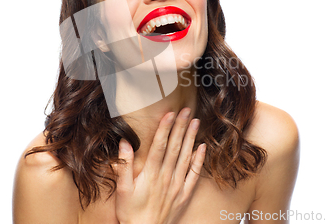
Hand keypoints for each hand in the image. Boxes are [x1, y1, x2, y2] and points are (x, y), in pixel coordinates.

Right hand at [114, 107, 205, 223]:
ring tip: (196, 122)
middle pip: (174, 147)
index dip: (165, 128)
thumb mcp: (122, 191)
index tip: (170, 113)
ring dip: (191, 138)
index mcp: (151, 174)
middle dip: (181, 127)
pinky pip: (194, 174)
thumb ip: (124, 166)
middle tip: (187, 110)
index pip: (159, 146)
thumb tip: (125, 143)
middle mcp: (166, 177)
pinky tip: (202, 147)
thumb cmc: (131, 213)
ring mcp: (177, 185)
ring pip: (186, 156)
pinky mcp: (184, 194)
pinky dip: (198, 160)